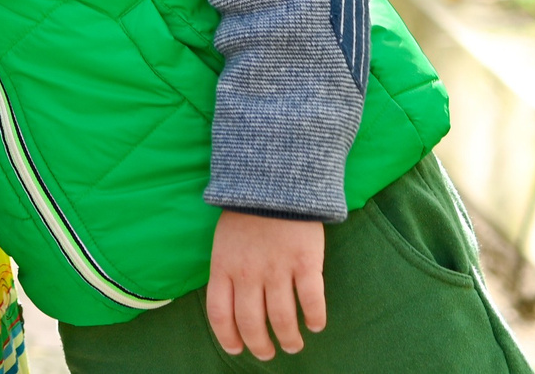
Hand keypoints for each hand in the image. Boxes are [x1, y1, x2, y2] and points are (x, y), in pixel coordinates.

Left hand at [207, 211, 326, 359]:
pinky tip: (315, 324)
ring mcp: (277, 268)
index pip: (219, 313)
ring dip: (288, 338)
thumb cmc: (247, 213)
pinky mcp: (305, 262)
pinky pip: (311, 300)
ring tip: (293, 345)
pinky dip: (314, 318)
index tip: (236, 349)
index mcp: (223, 266)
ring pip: (281, 318)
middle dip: (259, 345)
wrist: (275, 180)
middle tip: (268, 353)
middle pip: (251, 322)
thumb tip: (230, 304)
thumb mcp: (224, 241)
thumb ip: (226, 271)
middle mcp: (248, 272)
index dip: (227, 337)